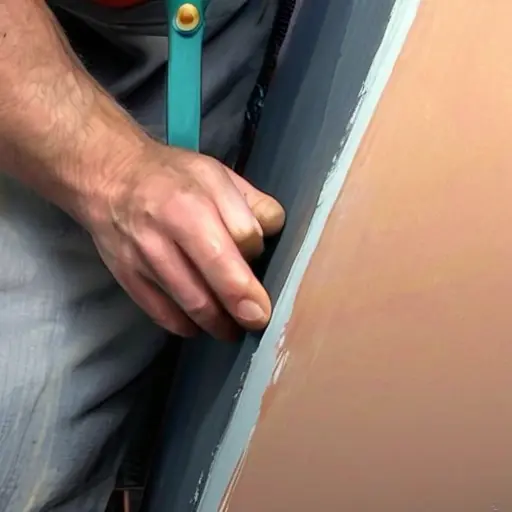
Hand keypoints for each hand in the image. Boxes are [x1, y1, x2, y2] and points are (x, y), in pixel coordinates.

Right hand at [85, 141, 284, 340]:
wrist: (108, 179)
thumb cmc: (170, 177)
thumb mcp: (215, 173)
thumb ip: (249, 201)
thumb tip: (274, 229)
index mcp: (195, 201)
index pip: (241, 236)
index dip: (256, 253)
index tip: (260, 262)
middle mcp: (167, 231)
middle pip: (215, 275)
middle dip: (243, 305)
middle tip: (258, 320)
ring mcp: (144, 258)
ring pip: (190, 302)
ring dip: (218, 322)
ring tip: (233, 329)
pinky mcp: (128, 277)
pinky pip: (161, 313)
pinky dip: (185, 326)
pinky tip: (200, 325)